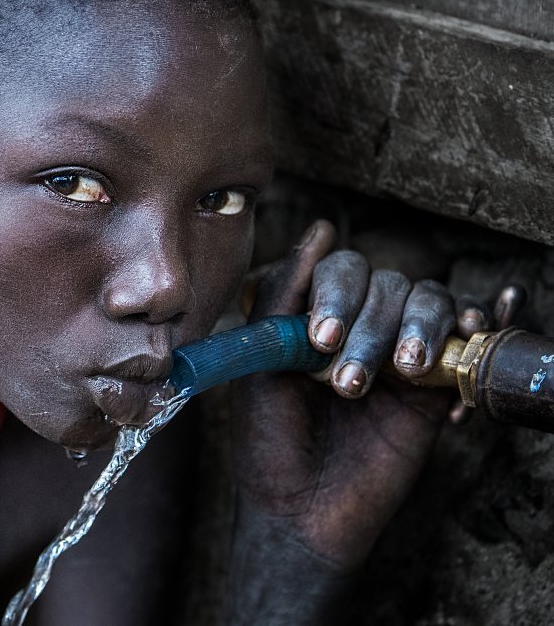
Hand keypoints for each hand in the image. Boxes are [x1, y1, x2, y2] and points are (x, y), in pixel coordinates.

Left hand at [222, 220, 510, 623]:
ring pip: (431, 303)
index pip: (342, 271)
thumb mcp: (264, 365)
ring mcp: (399, 356)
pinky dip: (483, 324)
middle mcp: (359, 328)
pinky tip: (481, 324)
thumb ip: (286, 297)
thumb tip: (320, 230)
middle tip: (347, 381)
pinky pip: (471, 341)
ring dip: (420, 328)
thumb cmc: (270, 442)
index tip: (320, 341)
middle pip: (388, 285)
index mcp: (315, 318)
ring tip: (404, 373)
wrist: (301, 514)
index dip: (336, 294)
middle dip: (371, 327)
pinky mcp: (435, 390)